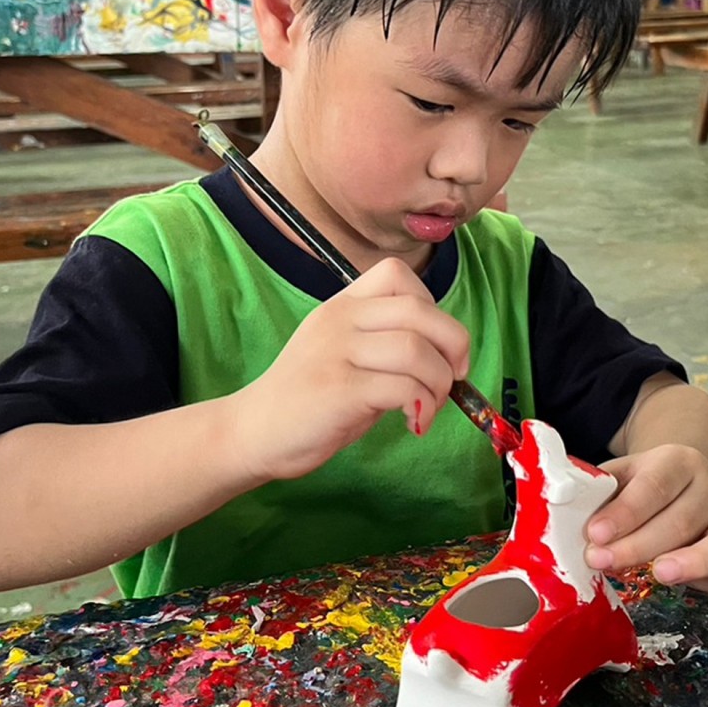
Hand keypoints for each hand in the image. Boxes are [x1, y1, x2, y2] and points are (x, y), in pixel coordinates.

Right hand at [236, 259, 469, 480]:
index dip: (433, 306)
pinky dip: (421, 407)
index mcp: (342, 305)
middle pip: (420, 312)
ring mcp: (337, 352)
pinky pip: (403, 387)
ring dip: (439, 384)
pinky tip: (412, 423)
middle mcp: (339, 320)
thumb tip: (446, 356)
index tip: (438, 345)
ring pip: (417, 351)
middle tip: (452, 380)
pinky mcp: (339, 389)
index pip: (398, 275)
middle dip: (454, 347)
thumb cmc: (309, 399)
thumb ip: (386, 344)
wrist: (253, 432)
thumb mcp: (345, 354)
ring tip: (427, 408)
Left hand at [585, 445, 707, 598]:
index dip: (624, 511)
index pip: (653, 485)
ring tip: (662, 574)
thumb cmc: (638, 486)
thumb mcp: (615, 477)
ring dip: (696, 560)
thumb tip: (564, 503)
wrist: (681, 477)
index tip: (594, 534)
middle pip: (682, 518)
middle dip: (639, 544)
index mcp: (676, 462)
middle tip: (602, 561)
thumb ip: (593, 490)